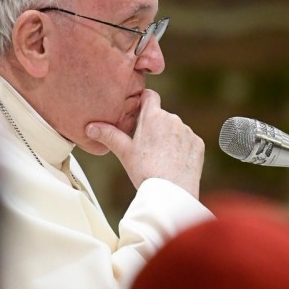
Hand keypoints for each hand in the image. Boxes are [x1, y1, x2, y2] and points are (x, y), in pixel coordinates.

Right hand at [85, 90, 204, 197]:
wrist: (171, 193)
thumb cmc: (146, 172)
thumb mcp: (124, 152)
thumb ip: (108, 135)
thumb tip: (90, 127)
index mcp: (153, 117)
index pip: (149, 96)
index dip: (143, 101)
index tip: (138, 111)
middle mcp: (172, 119)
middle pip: (161, 116)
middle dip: (154, 127)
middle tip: (146, 146)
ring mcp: (187, 131)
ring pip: (175, 129)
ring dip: (169, 138)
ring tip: (160, 158)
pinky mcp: (198, 144)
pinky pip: (188, 141)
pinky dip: (182, 149)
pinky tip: (173, 163)